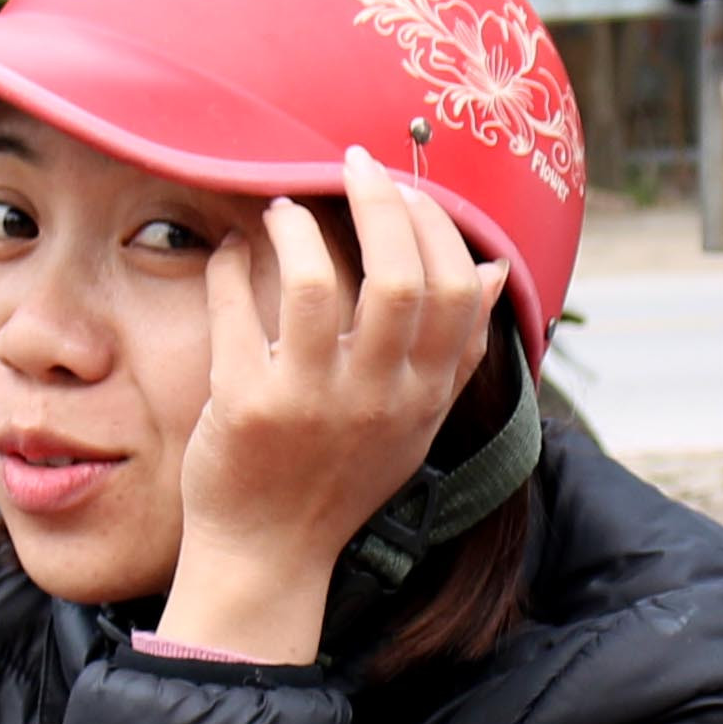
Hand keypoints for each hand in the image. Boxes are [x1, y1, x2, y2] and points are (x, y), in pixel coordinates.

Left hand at [157, 144, 496, 662]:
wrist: (269, 557)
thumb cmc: (339, 481)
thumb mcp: (414, 423)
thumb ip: (454, 352)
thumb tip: (491, 272)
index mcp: (422, 397)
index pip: (455, 292)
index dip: (435, 226)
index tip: (404, 190)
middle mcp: (376, 398)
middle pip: (397, 277)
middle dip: (377, 203)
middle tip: (351, 166)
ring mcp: (310, 402)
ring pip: (314, 285)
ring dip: (298, 227)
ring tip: (283, 208)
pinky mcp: (245, 406)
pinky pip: (236, 310)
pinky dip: (231, 267)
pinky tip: (231, 253)